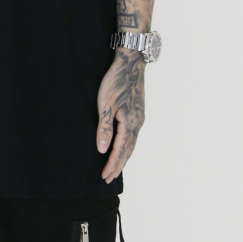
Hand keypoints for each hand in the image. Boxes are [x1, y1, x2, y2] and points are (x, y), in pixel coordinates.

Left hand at [96, 50, 145, 182]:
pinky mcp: (138, 111)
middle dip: (118, 165)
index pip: (120, 150)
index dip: (112, 165)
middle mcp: (138, 123)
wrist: (131, 63)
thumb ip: (104, 128)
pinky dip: (128, 145)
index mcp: (130, 123)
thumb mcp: (105, 104)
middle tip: (109, 178)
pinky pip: (133, 135)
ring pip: (132, 143)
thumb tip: (102, 150)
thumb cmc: (116, 81)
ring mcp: (140, 117)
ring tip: (116, 167)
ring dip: (123, 156)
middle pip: (128, 150)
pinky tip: (123, 146)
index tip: (104, 177)